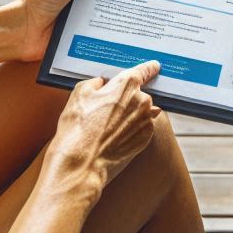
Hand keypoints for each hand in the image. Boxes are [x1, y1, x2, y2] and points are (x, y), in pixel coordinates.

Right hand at [48, 60, 162, 194]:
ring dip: (130, 116)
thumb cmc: (78, 129)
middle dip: (127, 100)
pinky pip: (142, 128)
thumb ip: (95, 83)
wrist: (81, 165)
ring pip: (141, 112)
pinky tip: (115, 138)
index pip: (145, 70)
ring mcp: (146, 120)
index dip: (148, 68)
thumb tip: (102, 84)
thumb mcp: (79, 94)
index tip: (154, 67)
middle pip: (139, 94)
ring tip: (109, 128)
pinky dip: (132, 131)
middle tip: (108, 112)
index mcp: (127, 84)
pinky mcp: (146, 139)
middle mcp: (142, 100)